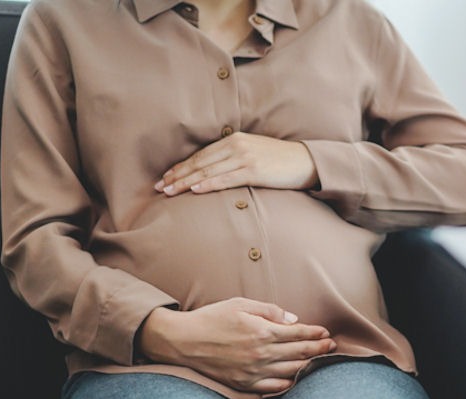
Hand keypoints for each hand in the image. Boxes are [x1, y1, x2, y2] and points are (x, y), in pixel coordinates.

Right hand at [137, 298, 335, 393]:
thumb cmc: (212, 318)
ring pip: (290, 371)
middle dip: (319, 349)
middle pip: (299, 353)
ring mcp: (254, 372)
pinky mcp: (244, 384)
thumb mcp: (240, 304)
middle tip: (332, 347)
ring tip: (321, 362)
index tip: (326, 333)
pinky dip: (288, 385)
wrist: (183, 341)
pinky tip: (296, 381)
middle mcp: (261, 354)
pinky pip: (273, 389)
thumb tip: (293, 319)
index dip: (315, 333)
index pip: (298, 333)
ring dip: (309, 366)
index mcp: (262, 332)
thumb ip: (269, 310)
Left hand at [154, 132, 318, 195]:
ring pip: (208, 171)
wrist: (305, 161)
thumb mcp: (254, 153)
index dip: (181, 166)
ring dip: (187, 182)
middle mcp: (236, 146)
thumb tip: (214, 172)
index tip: (166, 177)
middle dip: (178, 175)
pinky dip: (208, 184)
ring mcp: (244, 158)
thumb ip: (234, 158)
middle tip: (160, 187)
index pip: (201, 155)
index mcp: (234, 140)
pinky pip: (226, 179)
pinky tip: (194, 190)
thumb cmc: (280, 161)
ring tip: (171, 191)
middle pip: (200, 163)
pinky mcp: (254, 171)